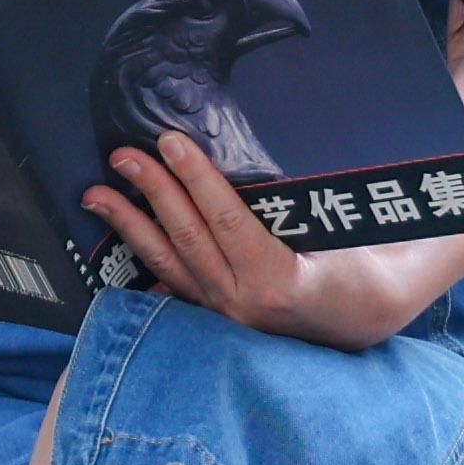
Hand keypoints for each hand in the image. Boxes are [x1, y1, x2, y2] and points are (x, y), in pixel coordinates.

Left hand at [90, 134, 341, 338]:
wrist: (367, 321)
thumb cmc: (365, 270)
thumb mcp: (350, 235)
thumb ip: (308, 206)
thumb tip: (259, 168)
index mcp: (279, 283)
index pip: (228, 223)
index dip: (196, 180)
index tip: (170, 143)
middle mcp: (243, 305)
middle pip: (188, 240)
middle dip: (152, 192)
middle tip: (123, 155)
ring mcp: (224, 316)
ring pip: (169, 265)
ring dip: (130, 226)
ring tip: (96, 195)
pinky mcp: (215, 317)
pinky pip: (173, 284)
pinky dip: (144, 260)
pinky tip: (116, 240)